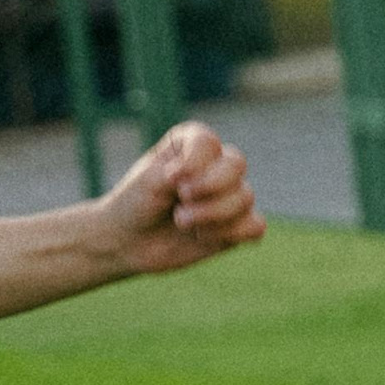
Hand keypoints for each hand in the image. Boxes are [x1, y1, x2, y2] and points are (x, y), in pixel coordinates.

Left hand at [98, 122, 263, 277]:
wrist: (129, 242)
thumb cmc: (136, 204)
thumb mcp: (149, 181)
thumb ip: (180, 171)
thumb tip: (205, 177)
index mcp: (193, 145)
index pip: (209, 142)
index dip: (194, 162)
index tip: (170, 178)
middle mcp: (216, 166)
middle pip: (236, 164)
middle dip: (210, 185)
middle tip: (182, 199)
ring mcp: (229, 195)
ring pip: (245, 197)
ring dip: (212, 214)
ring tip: (182, 222)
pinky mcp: (236, 226)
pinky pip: (255, 227)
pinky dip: (231, 233)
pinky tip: (203, 236)